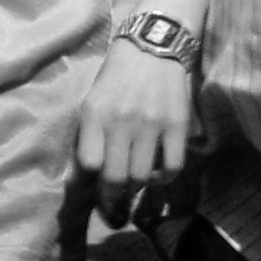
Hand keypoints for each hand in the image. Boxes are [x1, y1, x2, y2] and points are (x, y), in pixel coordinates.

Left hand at [76, 38, 196, 225]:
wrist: (153, 48)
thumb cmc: (117, 78)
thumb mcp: (92, 101)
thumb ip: (89, 135)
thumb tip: (83, 176)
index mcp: (94, 115)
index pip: (87, 165)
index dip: (88, 184)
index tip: (91, 194)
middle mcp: (121, 121)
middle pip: (115, 177)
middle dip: (112, 201)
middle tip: (113, 212)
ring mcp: (151, 124)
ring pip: (143, 176)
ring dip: (138, 188)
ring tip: (134, 186)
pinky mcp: (177, 125)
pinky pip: (172, 166)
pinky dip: (163, 178)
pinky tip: (157, 174)